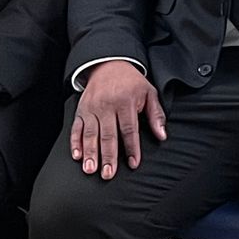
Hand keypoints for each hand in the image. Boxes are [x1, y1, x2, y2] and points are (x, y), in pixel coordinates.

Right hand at [70, 60, 165, 179]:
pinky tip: (77, 156)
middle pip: (108, 135)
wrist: (109, 64)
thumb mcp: (149, 93)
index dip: (131, 148)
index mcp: (125, 102)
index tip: (133, 163)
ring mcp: (91, 108)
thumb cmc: (131, 82)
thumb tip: (162, 135)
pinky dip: (75, 142)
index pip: (129, 130)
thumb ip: (156, 115)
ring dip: (90, 153)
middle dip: (108, 156)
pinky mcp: (80, 110)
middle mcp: (106, 106)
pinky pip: (77, 128)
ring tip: (91, 170)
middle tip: (108, 174)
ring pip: (90, 134)